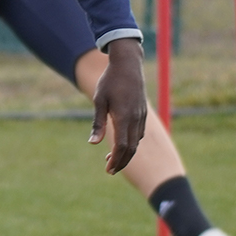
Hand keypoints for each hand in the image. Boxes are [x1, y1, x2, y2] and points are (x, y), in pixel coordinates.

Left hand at [89, 38, 146, 173]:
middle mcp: (135, 118)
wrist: (128, 64)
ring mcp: (141, 115)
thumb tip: (93, 143)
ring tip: (112, 160)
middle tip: (110, 171)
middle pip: (131, 148)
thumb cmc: (110, 80)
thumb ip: (97, 123)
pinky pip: (139, 133)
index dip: (116, 160)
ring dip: (126, 154)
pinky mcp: (143, 112)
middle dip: (122, 162)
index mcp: (124, 116)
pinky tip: (123, 144)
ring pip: (136, 142)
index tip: (107, 169)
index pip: (122, 146)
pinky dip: (132, 143)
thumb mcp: (99, 100)